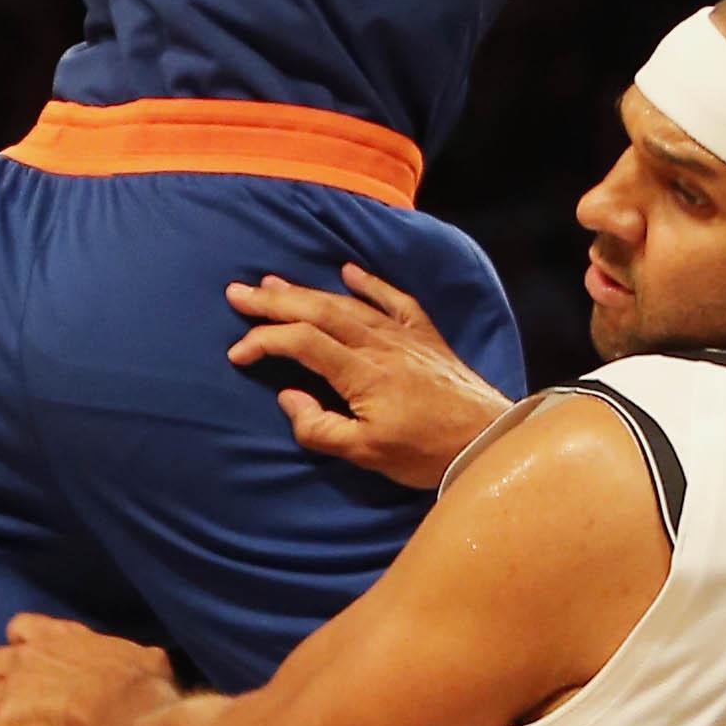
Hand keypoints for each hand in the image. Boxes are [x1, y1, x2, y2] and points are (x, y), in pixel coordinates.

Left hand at [0, 611, 167, 725]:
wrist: (121, 713)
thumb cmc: (136, 684)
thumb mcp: (144, 659)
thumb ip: (137, 658)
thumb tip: (156, 661)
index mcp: (58, 639)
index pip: (23, 628)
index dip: (19, 644)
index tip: (21, 656)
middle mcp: (28, 658)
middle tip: (1, 696)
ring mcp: (12, 692)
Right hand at [225, 265, 513, 488]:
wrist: (487, 440)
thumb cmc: (426, 453)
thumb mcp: (367, 454)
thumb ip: (320, 428)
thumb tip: (289, 398)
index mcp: (362, 373)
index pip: (302, 343)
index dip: (265, 341)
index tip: (237, 352)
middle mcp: (380, 345)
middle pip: (318, 312)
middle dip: (274, 301)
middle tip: (237, 292)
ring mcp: (404, 336)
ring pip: (348, 303)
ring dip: (308, 290)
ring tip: (274, 282)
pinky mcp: (426, 337)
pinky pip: (394, 300)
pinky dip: (370, 282)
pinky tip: (350, 270)